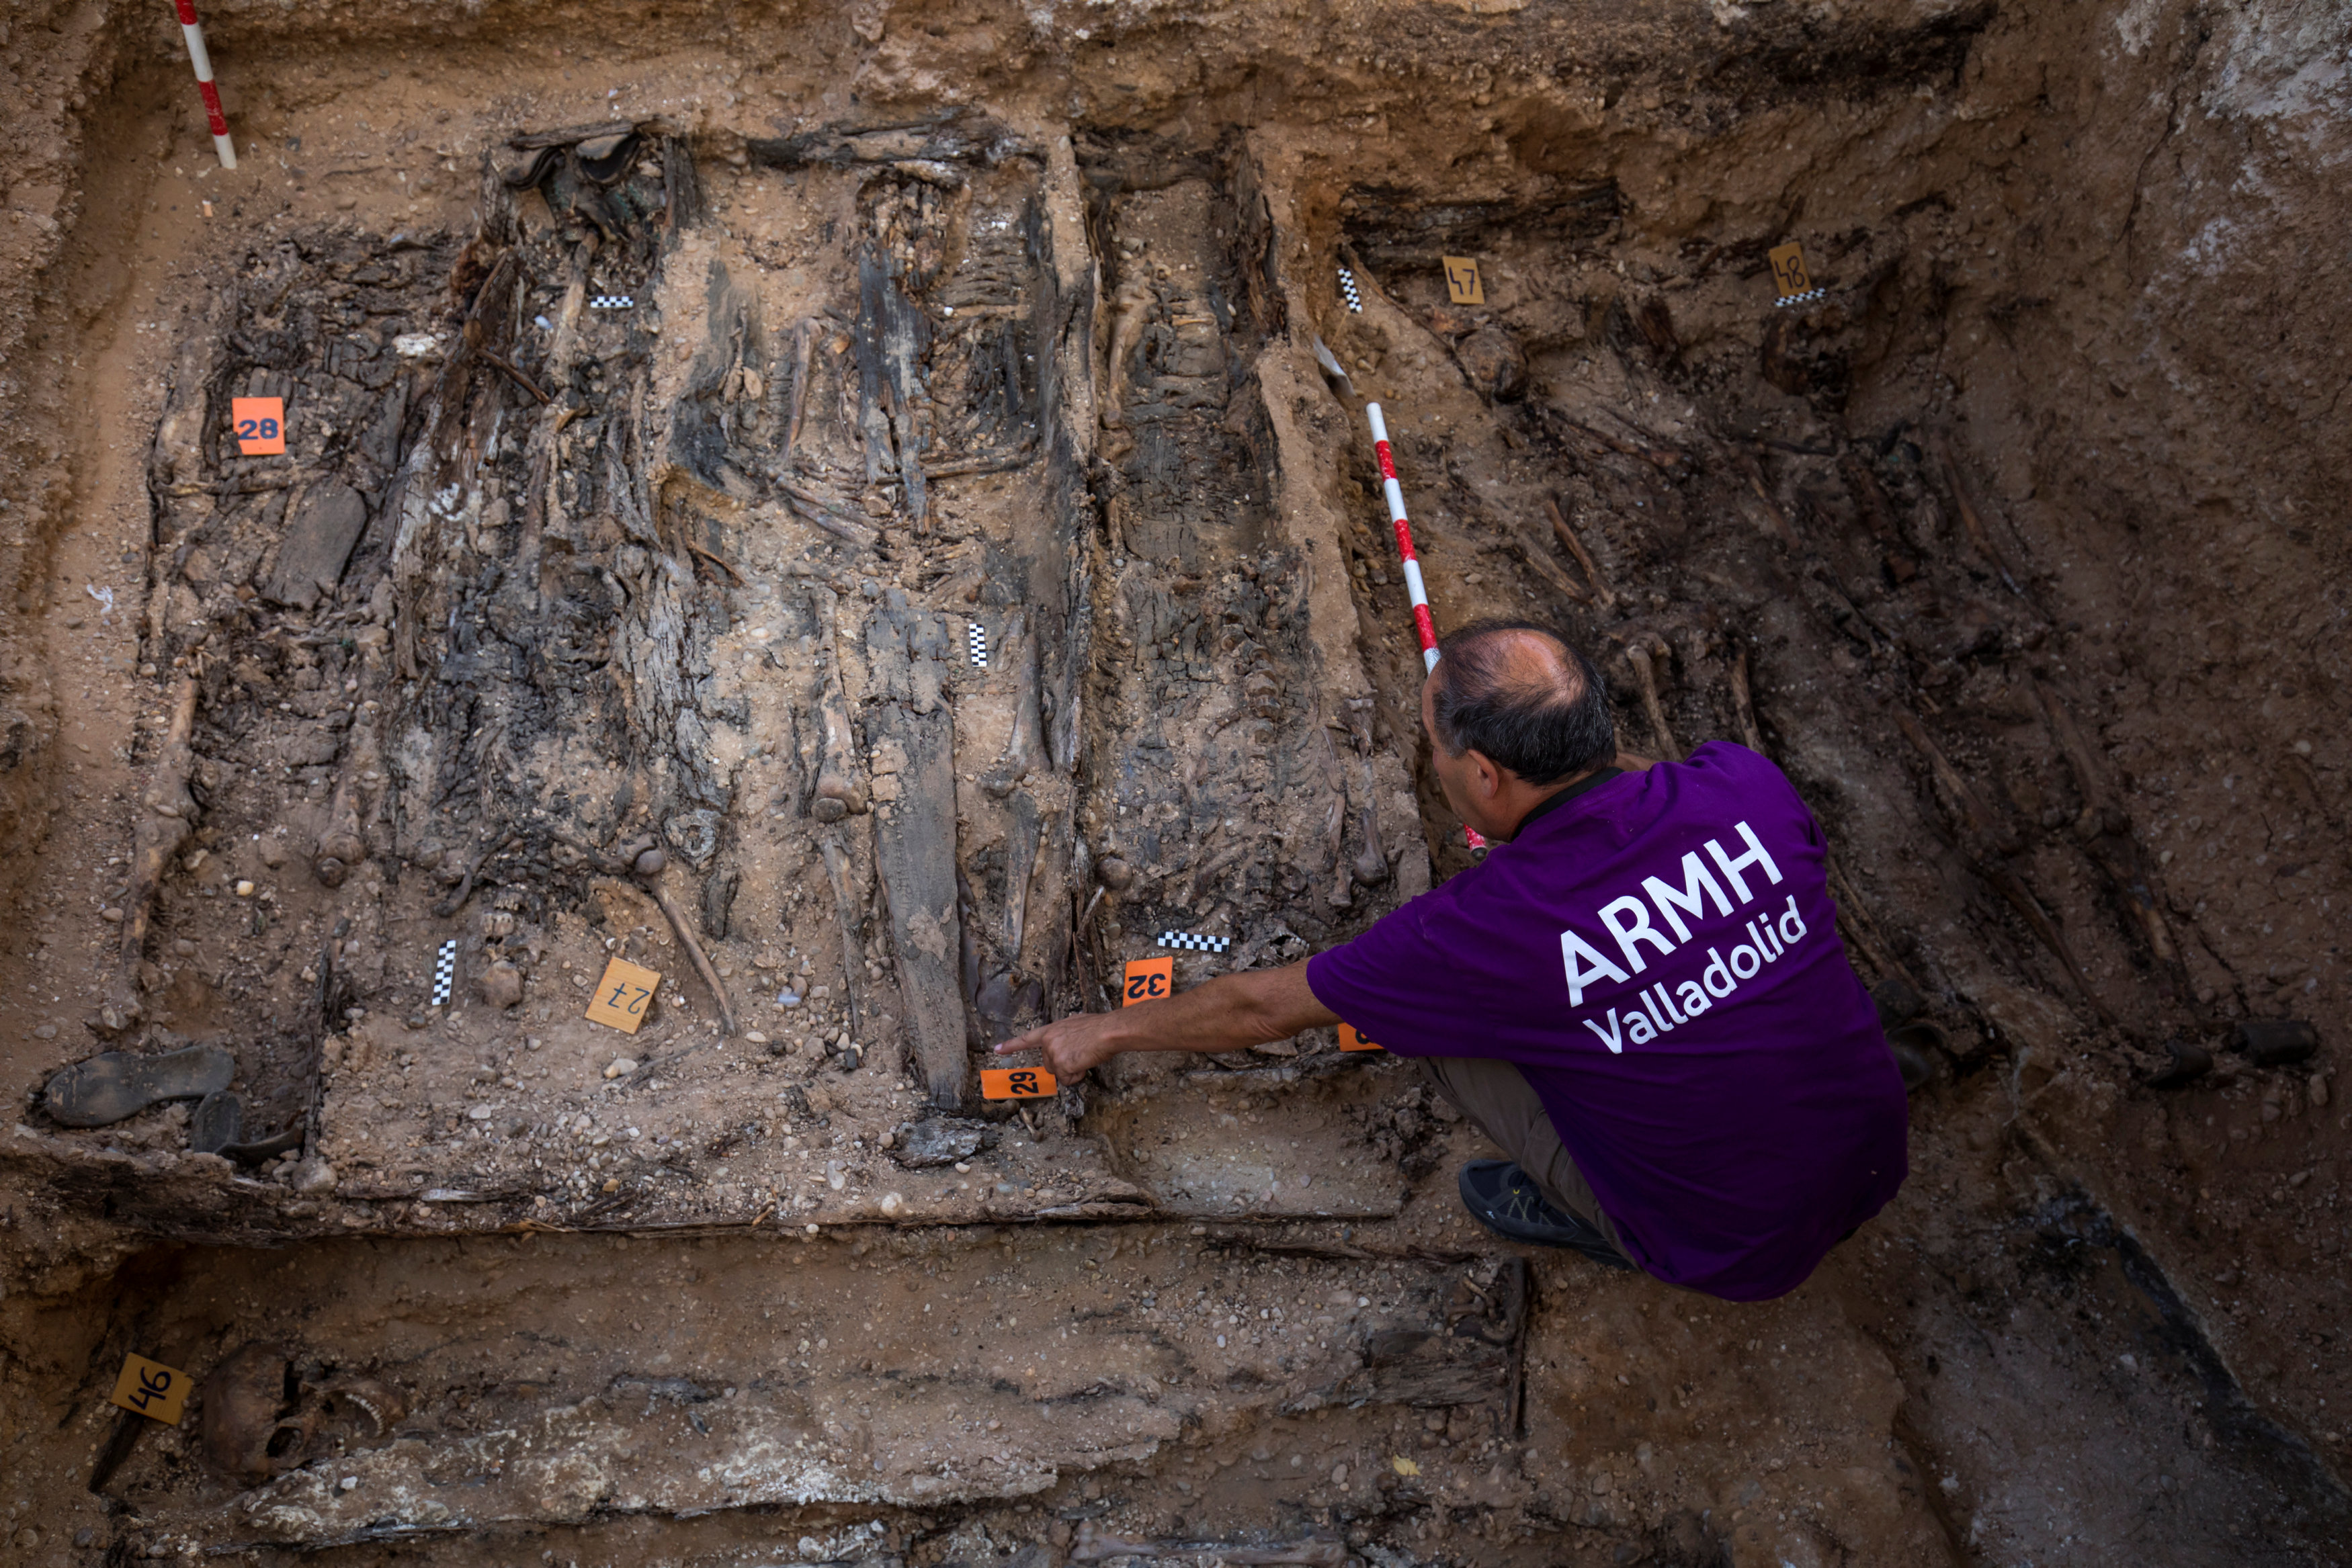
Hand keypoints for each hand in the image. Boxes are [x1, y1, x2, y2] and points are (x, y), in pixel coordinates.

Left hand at [993, 1009, 1128, 1079]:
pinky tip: (1085, 1062)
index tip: (996, 1050)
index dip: (1011, 1045)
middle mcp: (1048, 1042)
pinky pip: (1068, 1080)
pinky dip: (1078, 1075)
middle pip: (1050, 1064)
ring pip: (1060, 1073)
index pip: (1026, 1039)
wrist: (1106, 1031)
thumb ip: (1066, 1034)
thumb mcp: (1076, 1024)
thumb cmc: (1098, 1026)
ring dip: (1073, 1070)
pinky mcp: (1060, 1065)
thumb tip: (1071, 1041)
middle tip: (1080, 1053)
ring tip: (1085, 1055)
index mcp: (1051, 1030)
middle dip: (1064, 1064)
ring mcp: (1053, 1054)